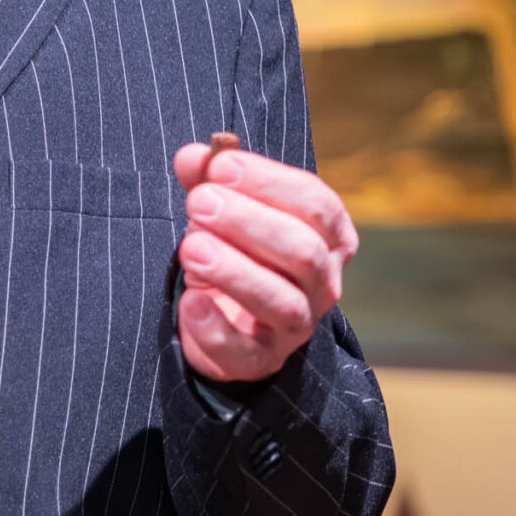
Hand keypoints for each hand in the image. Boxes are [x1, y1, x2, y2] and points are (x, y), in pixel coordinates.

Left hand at [170, 140, 358, 386]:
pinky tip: (189, 302)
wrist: (224, 320)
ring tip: (190, 247)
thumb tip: (194, 156)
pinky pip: (245, 350)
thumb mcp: (223, 209)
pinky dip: (215, 327)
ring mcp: (296, 325)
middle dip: (249, 222)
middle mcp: (323, 283)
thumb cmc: (235, 251)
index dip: (270, 181)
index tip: (222, 166)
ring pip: (283, 302)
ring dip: (235, 271)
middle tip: (199, 203)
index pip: (317, 204)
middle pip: (303, 251)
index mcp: (326, 238)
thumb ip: (209, 180)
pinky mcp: (261, 359)